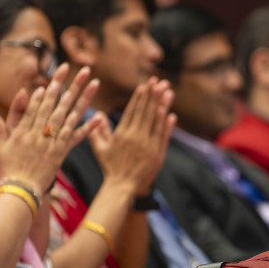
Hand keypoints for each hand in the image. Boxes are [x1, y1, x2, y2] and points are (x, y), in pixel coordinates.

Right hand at [0, 63, 102, 191]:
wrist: (20, 191)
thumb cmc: (8, 170)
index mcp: (23, 131)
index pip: (35, 107)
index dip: (45, 93)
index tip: (55, 79)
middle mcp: (39, 134)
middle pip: (54, 106)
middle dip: (66, 86)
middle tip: (78, 70)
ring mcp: (51, 143)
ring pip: (68, 117)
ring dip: (82, 99)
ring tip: (93, 84)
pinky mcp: (61, 153)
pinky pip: (75, 138)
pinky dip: (87, 128)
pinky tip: (98, 117)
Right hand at [91, 76, 174, 193]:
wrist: (122, 186)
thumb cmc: (110, 168)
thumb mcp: (100, 148)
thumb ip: (99, 131)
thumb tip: (99, 115)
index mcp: (122, 134)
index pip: (132, 111)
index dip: (139, 97)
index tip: (144, 85)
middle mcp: (135, 137)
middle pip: (145, 112)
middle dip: (151, 95)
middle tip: (157, 81)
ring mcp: (147, 145)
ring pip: (155, 120)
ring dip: (161, 104)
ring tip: (166, 90)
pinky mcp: (156, 153)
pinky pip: (162, 135)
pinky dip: (166, 124)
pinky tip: (170, 113)